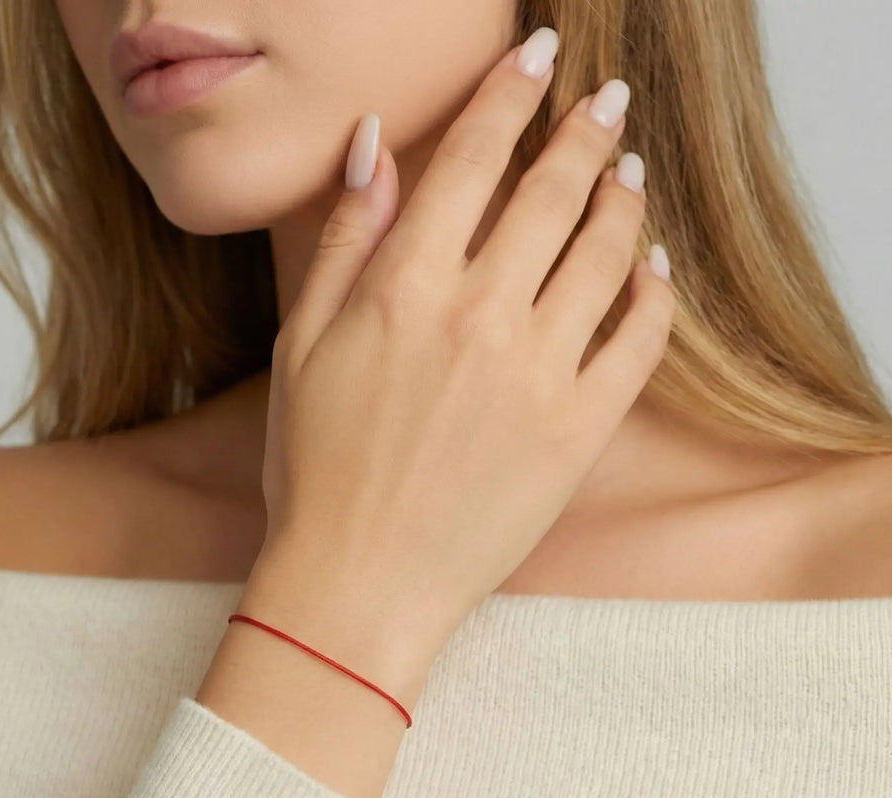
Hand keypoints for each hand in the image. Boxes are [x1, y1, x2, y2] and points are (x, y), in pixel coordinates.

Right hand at [254, 31, 675, 659]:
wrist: (359, 583)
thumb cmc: (315, 472)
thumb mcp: (299, 348)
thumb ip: (343, 241)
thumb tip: (372, 148)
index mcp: (404, 289)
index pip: (472, 157)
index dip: (509, 94)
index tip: (538, 57)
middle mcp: (479, 317)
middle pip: (554, 191)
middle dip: (586, 130)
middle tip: (605, 103)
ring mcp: (538, 375)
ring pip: (608, 253)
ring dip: (625, 198)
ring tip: (628, 175)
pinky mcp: (578, 432)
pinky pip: (640, 340)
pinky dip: (654, 292)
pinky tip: (652, 268)